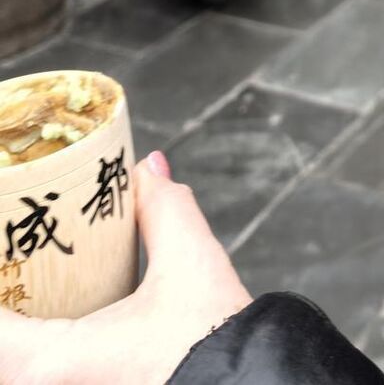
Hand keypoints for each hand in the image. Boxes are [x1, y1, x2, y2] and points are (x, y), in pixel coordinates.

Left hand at [0, 152, 251, 384]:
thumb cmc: (213, 344)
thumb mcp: (190, 262)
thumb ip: (162, 208)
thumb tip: (149, 169)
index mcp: (46, 364)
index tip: (8, 254)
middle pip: (0, 350)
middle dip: (10, 308)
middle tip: (21, 269)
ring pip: (17, 368)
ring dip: (22, 337)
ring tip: (35, 297)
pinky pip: (40, 377)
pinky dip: (38, 358)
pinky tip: (60, 331)